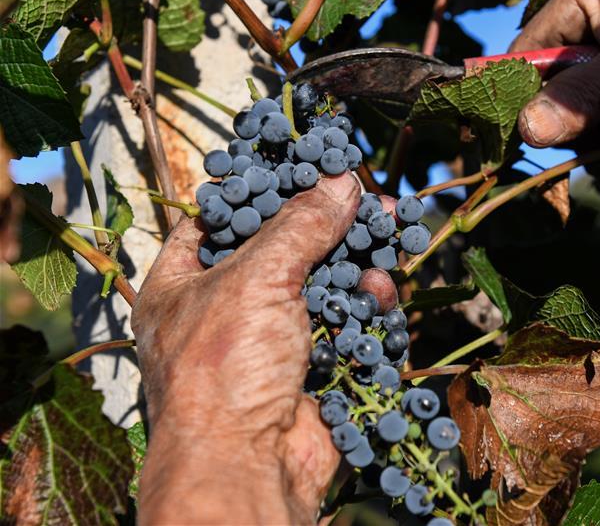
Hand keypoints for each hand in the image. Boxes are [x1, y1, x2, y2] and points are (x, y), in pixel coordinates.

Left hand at [131, 173, 359, 524]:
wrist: (248, 470)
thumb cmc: (223, 371)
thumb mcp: (257, 279)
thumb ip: (300, 226)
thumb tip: (341, 182)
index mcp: (182, 284)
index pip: (218, 218)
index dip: (260, 187)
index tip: (303, 162)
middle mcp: (224, 310)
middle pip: (281, 249)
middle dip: (326, 223)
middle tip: (365, 197)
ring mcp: (269, 342)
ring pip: (320, 285)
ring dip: (353, 263)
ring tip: (383, 241)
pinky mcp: (309, 368)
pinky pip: (344, 323)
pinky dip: (366, 305)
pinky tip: (385, 290)